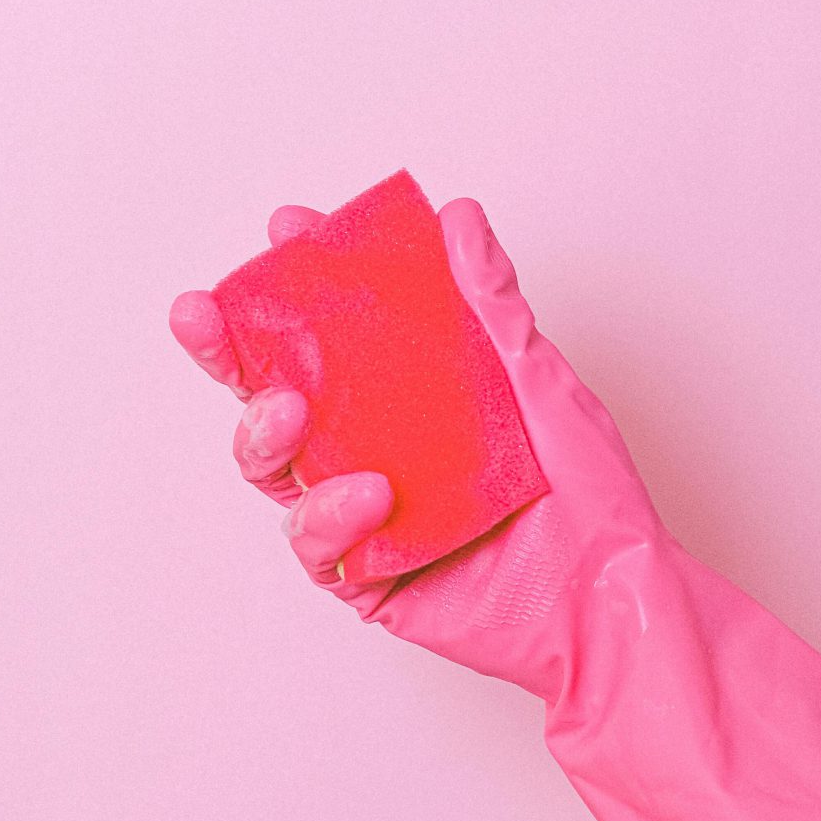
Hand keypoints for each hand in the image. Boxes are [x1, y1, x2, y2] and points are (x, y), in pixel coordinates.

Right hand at [168, 195, 656, 698]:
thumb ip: (493, 307)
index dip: (301, 281)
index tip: (285, 229)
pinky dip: (329, 516)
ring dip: (266, 433)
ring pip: (279, 469)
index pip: (338, 331)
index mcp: (412, 396)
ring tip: (287, 409)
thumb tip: (459, 219)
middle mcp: (379, 449)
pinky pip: (319, 546)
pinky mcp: (368, 577)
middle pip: (278, 394)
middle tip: (202, 315)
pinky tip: (366, 493)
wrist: (617, 601)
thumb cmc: (594, 497)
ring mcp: (367, 514)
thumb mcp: (543, 384)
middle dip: (230, 352)